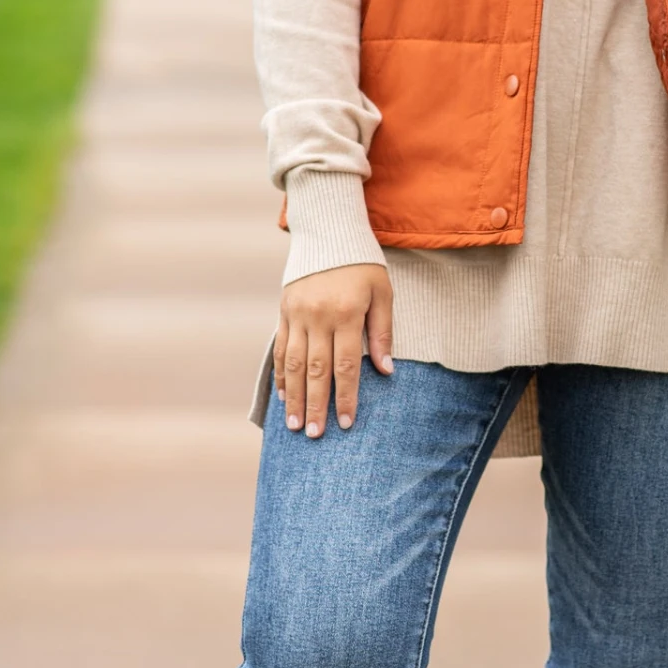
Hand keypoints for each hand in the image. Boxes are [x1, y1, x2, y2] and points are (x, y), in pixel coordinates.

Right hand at [275, 264, 393, 437]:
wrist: (329, 231)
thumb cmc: (363, 264)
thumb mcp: (382, 292)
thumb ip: (382, 332)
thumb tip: (386, 370)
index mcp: (345, 314)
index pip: (345, 366)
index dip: (345, 396)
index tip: (345, 423)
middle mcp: (317, 317)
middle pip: (316, 370)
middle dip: (316, 405)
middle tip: (315, 435)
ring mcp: (297, 314)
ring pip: (293, 364)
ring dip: (294, 397)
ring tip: (295, 424)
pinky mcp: (284, 311)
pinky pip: (281, 348)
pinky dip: (281, 374)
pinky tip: (284, 396)